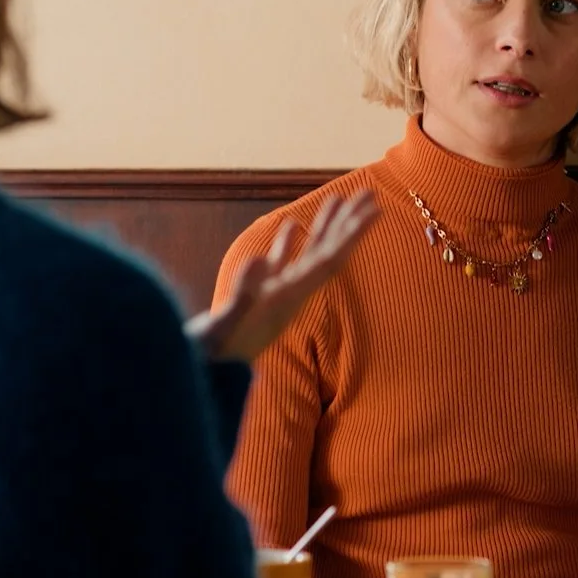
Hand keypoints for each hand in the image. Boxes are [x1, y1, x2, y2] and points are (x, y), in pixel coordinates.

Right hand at [188, 190, 379, 362]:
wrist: (201, 383)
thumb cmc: (211, 358)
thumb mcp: (225, 326)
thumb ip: (244, 294)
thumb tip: (260, 258)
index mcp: (290, 299)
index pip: (331, 260)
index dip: (353, 233)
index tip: (375, 210)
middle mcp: (290, 297)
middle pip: (328, 254)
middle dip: (349, 223)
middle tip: (371, 193)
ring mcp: (274, 297)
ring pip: (306, 256)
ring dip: (324, 227)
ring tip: (340, 198)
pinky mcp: (256, 298)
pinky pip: (280, 265)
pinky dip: (288, 243)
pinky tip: (293, 225)